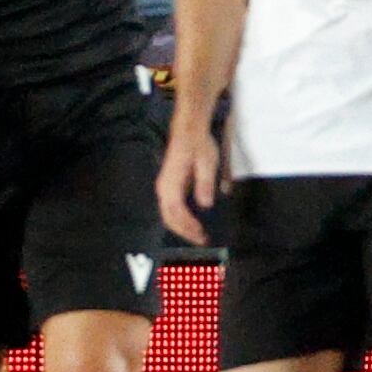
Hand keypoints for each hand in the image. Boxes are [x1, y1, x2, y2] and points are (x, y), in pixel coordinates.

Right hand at [157, 119, 223, 243]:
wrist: (189, 130)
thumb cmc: (199, 145)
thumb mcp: (207, 162)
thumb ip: (204, 183)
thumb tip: (205, 204)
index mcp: (171, 185)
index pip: (176, 213)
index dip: (188, 227)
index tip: (201, 235)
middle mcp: (164, 189)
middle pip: (170, 218)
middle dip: (184, 232)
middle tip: (202, 241)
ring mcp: (166, 188)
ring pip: (169, 215)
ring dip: (182, 227)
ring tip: (198, 236)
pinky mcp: (171, 187)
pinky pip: (172, 208)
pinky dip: (181, 219)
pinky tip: (193, 223)